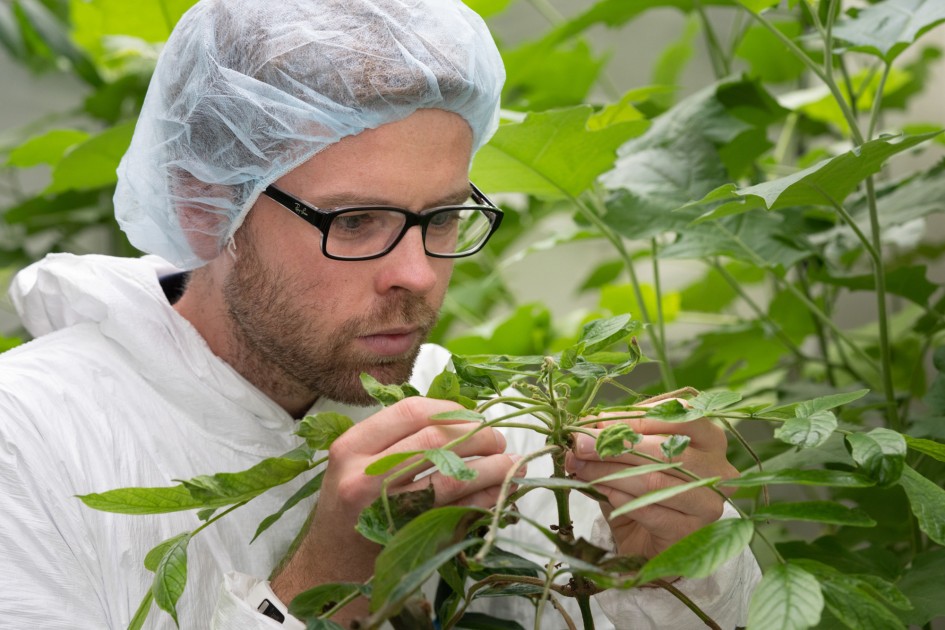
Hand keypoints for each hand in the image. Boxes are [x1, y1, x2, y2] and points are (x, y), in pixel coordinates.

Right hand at [271, 397, 520, 618]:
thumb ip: (400, 438)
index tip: (473, 416)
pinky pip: (458, 512)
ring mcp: (385, 511)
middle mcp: (363, 475)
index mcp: (351, 447)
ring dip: (493, 467)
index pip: (410, 411)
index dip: (451, 409)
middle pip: (435, 439)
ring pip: (451, 476)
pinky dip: (486, 499)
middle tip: (498, 440)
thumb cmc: (351, 508)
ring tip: (513, 464)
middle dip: (479, 435)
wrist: (330, 566)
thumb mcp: (358, 463)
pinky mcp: (408, 540)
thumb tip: (467, 418)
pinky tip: (500, 494)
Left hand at [565, 400, 736, 559]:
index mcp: (709, 437)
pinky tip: (600, 492)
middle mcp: (718, 468)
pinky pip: (650, 510)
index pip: (678, 415)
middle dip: (616, 445)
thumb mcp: (631, 456)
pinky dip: (619, 498)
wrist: (648, 542)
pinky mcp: (692, 531)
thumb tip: (589, 425)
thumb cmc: (643, 489)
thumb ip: (617, 437)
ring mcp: (709, 502)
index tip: (597, 423)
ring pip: (654, 480)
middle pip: (665, 449)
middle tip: (580, 445)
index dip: (635, 418)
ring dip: (610, 472)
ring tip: (580, 467)